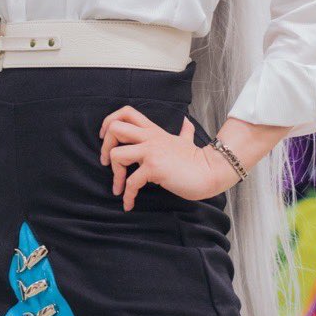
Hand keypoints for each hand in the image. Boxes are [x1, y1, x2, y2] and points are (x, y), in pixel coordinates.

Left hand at [99, 105, 237, 209]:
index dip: (109, 121)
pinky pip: (131, 182)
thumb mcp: (187, 141)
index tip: (106, 138)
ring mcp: (151, 152)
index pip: (126, 112)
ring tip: (119, 187)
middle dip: (104, 146)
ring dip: (114, 174)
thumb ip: (184, 131)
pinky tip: (129, 204)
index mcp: (153, 131)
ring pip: (116, 154)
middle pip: (115, 128)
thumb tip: (186, 122)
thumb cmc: (198, 160)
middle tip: (106, 163)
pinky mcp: (154, 168)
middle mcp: (149, 138)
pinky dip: (127, 195)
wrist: (210, 171)